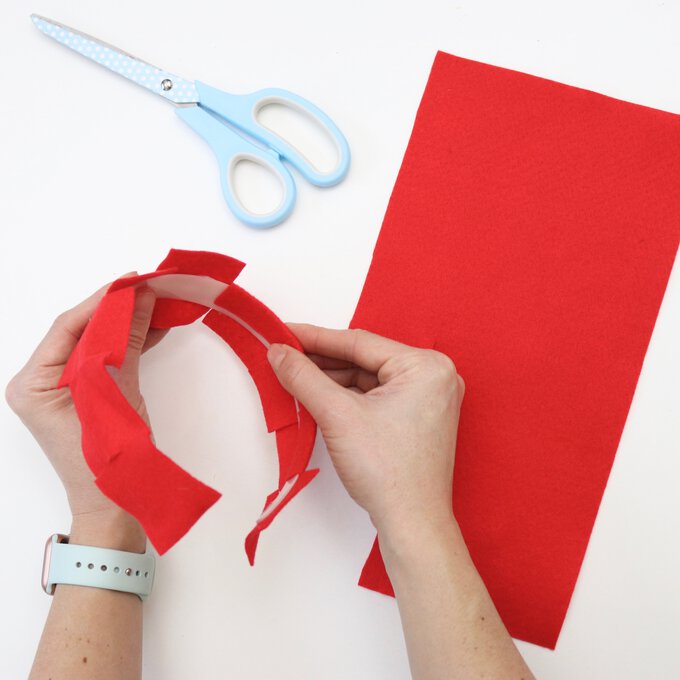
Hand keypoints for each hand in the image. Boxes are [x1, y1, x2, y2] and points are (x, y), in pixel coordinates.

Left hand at [5, 279, 164, 540]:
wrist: (113, 506)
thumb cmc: (105, 461)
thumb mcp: (116, 395)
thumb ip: (127, 343)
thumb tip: (142, 299)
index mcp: (32, 383)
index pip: (69, 328)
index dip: (103, 301)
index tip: (134, 280)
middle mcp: (42, 380)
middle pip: (83, 331)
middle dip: (119, 309)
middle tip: (150, 287)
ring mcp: (64, 387)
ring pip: (99, 342)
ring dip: (128, 323)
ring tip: (158, 302)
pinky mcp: (86, 392)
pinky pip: (108, 358)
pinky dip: (131, 343)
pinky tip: (154, 327)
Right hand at [267, 325, 463, 534]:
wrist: (411, 524)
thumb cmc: (388, 473)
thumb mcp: (337, 415)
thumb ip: (304, 377)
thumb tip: (278, 352)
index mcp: (426, 366)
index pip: (359, 342)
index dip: (315, 337)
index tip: (284, 332)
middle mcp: (434, 377)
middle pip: (364, 360)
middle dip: (322, 361)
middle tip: (283, 355)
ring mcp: (428, 399)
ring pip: (368, 379)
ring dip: (332, 380)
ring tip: (294, 376)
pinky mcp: (418, 418)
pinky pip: (376, 396)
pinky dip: (347, 397)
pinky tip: (318, 396)